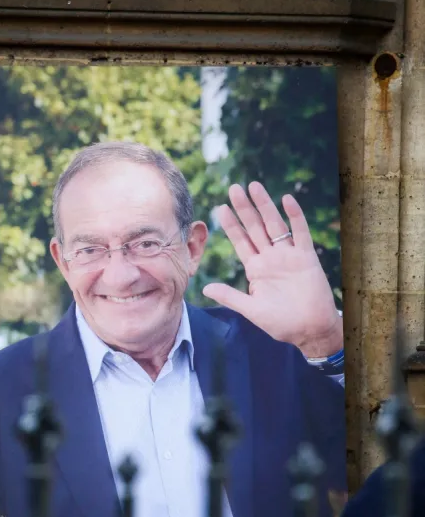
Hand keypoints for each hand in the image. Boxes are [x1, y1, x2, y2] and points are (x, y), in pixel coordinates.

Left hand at [202, 183, 342, 357]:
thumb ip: (230, 296)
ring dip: (265, 206)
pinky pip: (301, 232)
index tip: (220, 208)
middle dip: (244, 209)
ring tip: (254, 186)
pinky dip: (295, 216)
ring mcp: (289, 256)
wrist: (310, 330)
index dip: (231, 225)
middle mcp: (271, 258)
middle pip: (255, 228)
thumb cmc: (282, 323)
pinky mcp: (307, 258)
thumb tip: (205, 288)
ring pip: (275, 225)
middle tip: (233, 188)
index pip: (241, 242)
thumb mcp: (251, 310)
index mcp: (256, 270)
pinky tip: (286, 200)